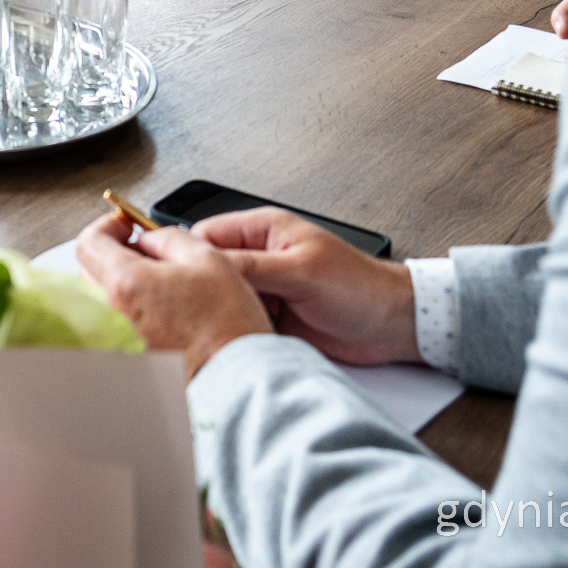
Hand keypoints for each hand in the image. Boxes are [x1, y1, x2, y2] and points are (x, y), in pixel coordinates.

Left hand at [76, 215, 271, 377]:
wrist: (237, 381)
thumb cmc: (228, 327)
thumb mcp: (208, 260)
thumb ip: (169, 238)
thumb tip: (150, 238)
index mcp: (125, 284)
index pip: (89, 242)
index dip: (106, 226)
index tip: (124, 225)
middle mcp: (111, 315)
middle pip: (89, 269)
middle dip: (112, 252)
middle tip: (143, 250)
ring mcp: (116, 341)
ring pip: (100, 299)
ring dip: (119, 283)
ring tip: (156, 283)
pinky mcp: (127, 360)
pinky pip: (114, 325)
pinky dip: (127, 311)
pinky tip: (158, 311)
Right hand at [194, 207, 418, 365]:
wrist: (393, 326)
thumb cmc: (361, 287)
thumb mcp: (301, 271)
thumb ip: (252, 265)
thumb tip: (206, 265)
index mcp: (263, 230)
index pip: (205, 235)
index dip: (187, 255)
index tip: (174, 277)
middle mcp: (258, 257)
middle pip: (208, 269)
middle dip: (201, 288)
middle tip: (192, 309)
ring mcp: (263, 288)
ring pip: (219, 298)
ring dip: (218, 312)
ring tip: (215, 326)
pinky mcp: (269, 316)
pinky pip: (237, 320)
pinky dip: (234, 330)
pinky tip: (233, 337)